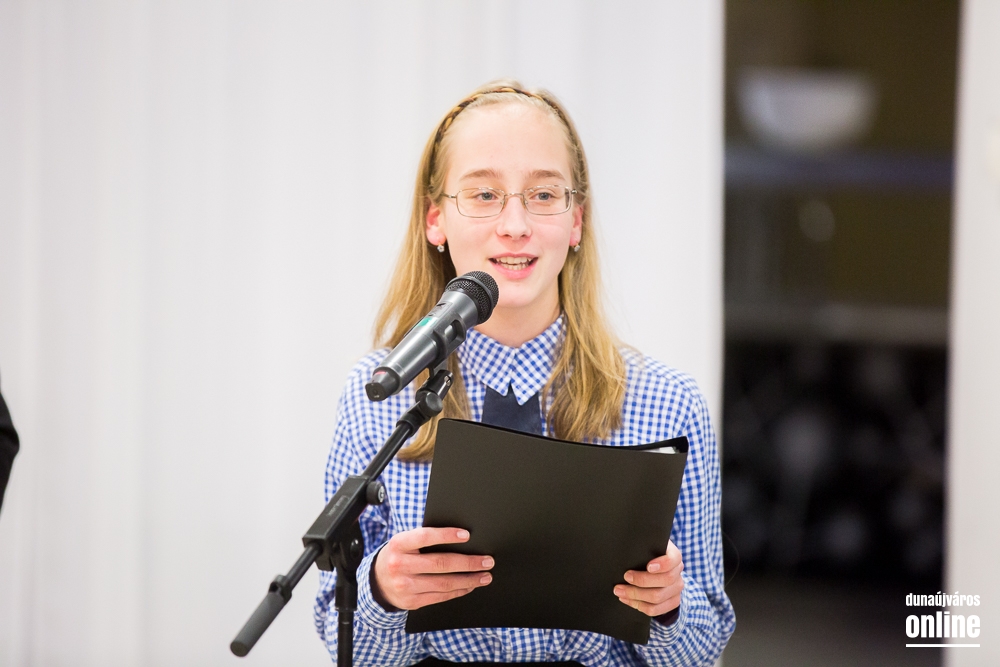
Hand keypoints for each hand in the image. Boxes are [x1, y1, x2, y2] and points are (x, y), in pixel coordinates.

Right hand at [372, 527, 493, 610]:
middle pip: (440, 563)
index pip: (425, 537)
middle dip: (468, 562)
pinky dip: (458, 590)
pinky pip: (441, 596)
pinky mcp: (412, 602)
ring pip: (444, 583)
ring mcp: (405, 586)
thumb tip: (460, 537)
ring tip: (484, 575)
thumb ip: (424, 539)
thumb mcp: (404, 542)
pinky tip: (470, 585)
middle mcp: (400, 565)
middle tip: (487, 560)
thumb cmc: (398, 555)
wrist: (377, 582)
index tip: (467, 535)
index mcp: (398, 544)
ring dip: (469, 579)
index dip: (447, 535)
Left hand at [614, 540, 683, 616]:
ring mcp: (676, 589)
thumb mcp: (648, 545)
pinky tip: (626, 599)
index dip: (663, 564)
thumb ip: (642, 544)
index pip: (673, 559)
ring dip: (635, 595)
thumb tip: (626, 542)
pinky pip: (656, 610)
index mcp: (674, 556)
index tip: (648, 566)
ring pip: (658, 597)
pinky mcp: (671, 602)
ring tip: (619, 590)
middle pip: (665, 580)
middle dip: (642, 580)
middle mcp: (678, 573)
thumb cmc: (647, 554)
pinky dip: (638, 605)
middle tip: (625, 577)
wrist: (657, 569)